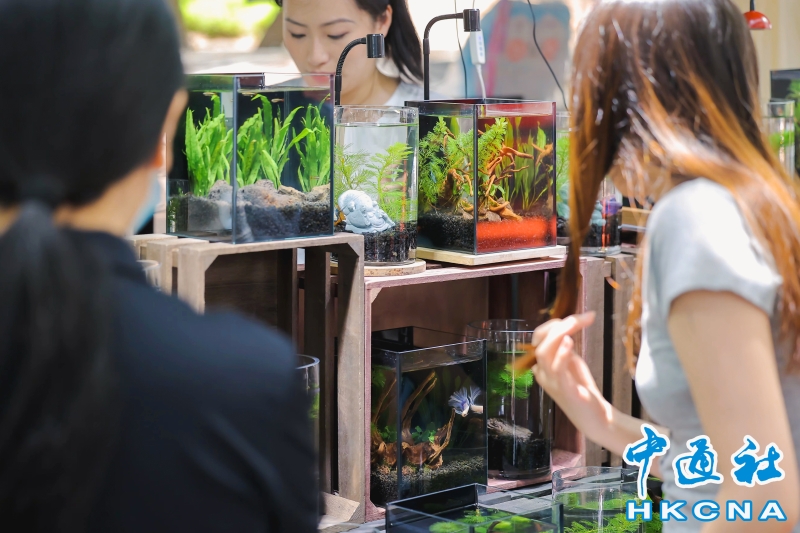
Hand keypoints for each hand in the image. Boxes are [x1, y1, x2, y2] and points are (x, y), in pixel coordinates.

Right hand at [524, 312, 610, 437]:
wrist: (596, 418)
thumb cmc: (582, 389)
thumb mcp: (571, 363)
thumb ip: (564, 348)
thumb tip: (565, 330)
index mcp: (542, 365)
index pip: (540, 337)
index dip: (557, 323)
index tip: (581, 317)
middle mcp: (542, 372)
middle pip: (540, 341)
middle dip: (558, 325)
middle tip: (581, 318)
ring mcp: (551, 382)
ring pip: (544, 352)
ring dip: (559, 334)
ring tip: (575, 323)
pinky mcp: (564, 390)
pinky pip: (556, 369)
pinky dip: (560, 353)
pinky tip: (569, 342)